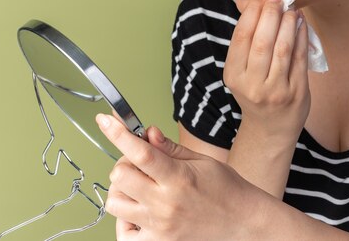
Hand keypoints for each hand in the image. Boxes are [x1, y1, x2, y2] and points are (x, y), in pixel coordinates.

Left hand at [96, 114, 264, 240]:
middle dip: (125, 163)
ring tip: (139, 188)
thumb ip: (170, 149)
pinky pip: (124, 235)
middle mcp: (165, 203)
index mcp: (178, 178)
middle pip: (120, 175)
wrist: (244, 222)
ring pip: (115, 203)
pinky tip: (138, 212)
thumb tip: (148, 133)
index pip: (140, 152)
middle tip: (139, 163)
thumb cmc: (226, 190)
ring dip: (122, 190)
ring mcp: (159, 226)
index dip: (118, 133)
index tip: (105, 120)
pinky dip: (125, 222)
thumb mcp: (202, 161)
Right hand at [224, 0, 310, 142]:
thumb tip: (260, 4)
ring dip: (287, 23)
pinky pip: (300, 58)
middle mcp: (252, 85)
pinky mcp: (297, 92)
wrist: (270, 129)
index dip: (251, 13)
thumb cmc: (255, 93)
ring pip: (282, 48)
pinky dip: (301, 36)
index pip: (241, 38)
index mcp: (233, 76)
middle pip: (261, 41)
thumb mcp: (241, 74)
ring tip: (290, 7)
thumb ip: (247, 46)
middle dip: (270, 14)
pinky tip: (300, 23)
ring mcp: (276, 90)